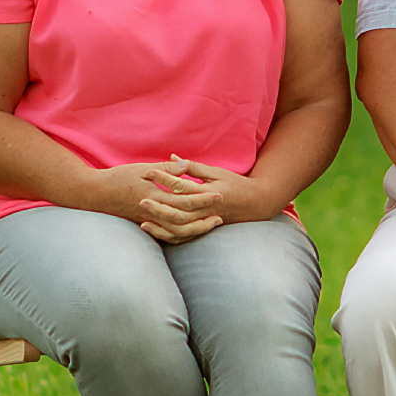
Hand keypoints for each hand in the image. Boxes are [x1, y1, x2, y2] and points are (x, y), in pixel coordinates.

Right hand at [81, 161, 214, 242]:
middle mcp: (153, 213)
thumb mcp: (142, 169)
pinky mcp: (145, 226)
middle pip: (184, 221)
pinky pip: (167, 236)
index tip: (219, 195)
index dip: (203, 199)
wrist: (95, 194)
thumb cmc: (118, 178)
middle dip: (204, 218)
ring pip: (177, 232)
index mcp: (154, 196)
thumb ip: (166, 169)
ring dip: (196, 230)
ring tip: (210, 225)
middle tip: (221, 215)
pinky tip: (191, 232)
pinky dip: (181, 235)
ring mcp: (149, 222)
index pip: (184, 200)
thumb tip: (187, 166)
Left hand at [138, 159, 277, 240]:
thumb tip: (172, 158)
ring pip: (179, 228)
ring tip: (143, 219)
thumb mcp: (215, 172)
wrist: (255, 203)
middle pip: (177, 211)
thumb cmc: (235, 184)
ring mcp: (204, 222)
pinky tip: (156, 231)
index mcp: (207, 193)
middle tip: (140, 198)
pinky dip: (169, 236)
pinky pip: (184, 237)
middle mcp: (204, 210)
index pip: (181, 186)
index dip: (163, 178)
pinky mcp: (203, 230)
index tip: (147, 172)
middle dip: (158, 205)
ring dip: (160, 225)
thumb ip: (192, 167)